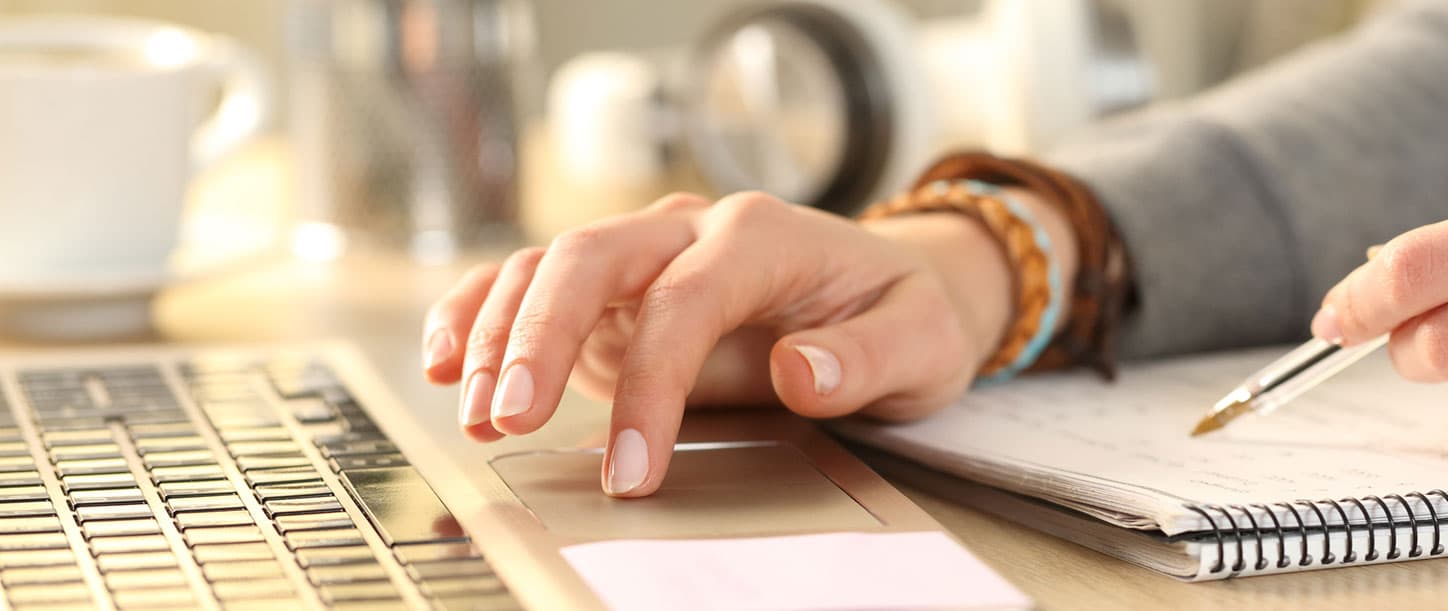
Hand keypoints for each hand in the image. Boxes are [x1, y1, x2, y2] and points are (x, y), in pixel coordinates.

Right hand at [420, 190, 1068, 495]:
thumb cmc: (902, 315)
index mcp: (760, 235)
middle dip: (538, 335)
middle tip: (509, 417)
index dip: (651, 384)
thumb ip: (865, 358)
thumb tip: (799, 372)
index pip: (685, 301)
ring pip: (548, 268)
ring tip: (478, 410)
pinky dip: (482, 313)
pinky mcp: (617, 294)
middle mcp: (690, 232)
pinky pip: (533, 286)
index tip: (634, 466)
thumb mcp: (919, 341)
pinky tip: (448, 359)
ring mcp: (646, 258)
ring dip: (501, 334)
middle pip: (591, 259)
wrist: (888, 292)